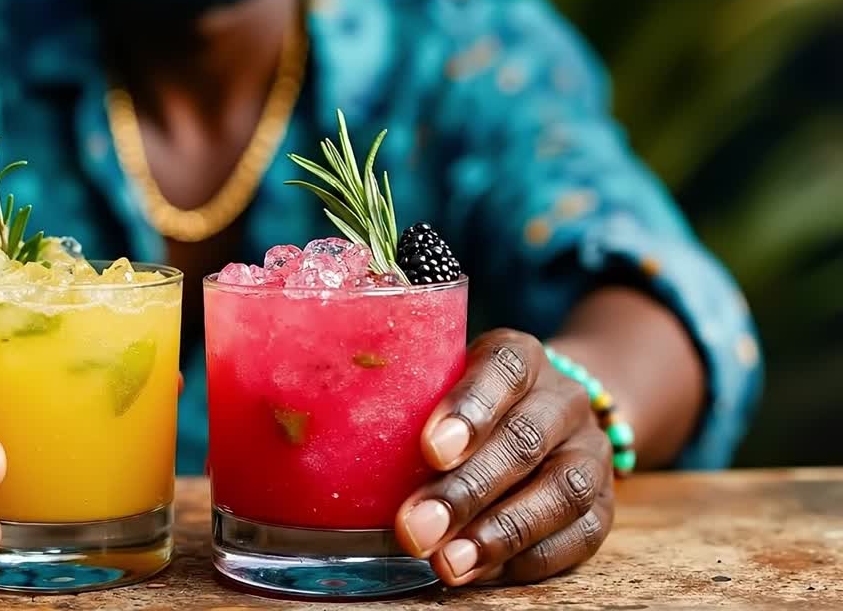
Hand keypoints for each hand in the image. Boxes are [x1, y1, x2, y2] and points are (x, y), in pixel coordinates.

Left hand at [395, 329, 613, 584]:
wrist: (551, 417)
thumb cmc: (469, 406)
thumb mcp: (441, 384)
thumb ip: (403, 404)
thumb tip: (326, 452)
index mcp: (519, 358)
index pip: (503, 368)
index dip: (469, 408)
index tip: (430, 450)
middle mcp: (561, 399)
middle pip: (524, 440)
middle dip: (467, 490)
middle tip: (415, 528)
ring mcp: (590, 452)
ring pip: (560, 491)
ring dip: (500, 533)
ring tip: (447, 563)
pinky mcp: (603, 505)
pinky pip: (578, 536)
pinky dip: (526, 560)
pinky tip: (479, 571)